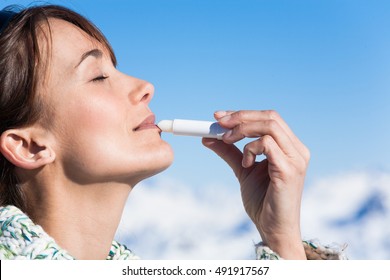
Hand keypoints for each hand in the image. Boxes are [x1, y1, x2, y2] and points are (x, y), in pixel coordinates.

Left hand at [202, 110, 309, 258]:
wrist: (273, 229)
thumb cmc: (262, 201)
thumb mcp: (243, 170)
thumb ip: (230, 152)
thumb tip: (208, 136)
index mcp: (289, 147)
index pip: (268, 118)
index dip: (243, 114)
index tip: (218, 117)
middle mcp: (297, 150)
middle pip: (270, 117)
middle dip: (240, 117)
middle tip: (218, 123)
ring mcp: (296, 159)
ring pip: (269, 126)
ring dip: (242, 130)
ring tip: (227, 142)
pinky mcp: (289, 170)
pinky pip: (267, 144)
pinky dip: (250, 148)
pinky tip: (246, 164)